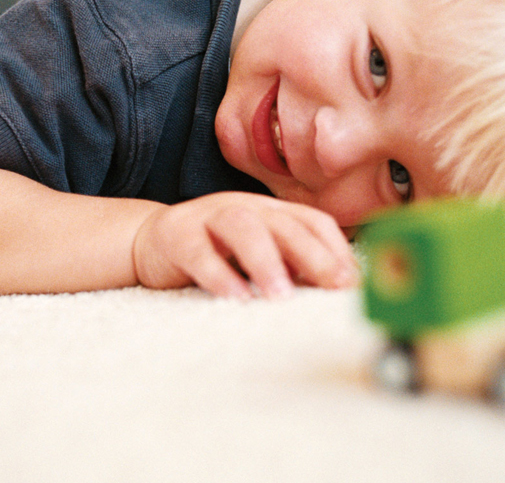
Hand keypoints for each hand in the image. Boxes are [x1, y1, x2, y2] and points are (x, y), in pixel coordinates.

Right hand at [132, 192, 358, 298]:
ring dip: (266, 262)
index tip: (351, 283)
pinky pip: (199, 252)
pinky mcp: (177, 235)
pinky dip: (219, 275)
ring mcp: (209, 217)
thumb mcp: (260, 252)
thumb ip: (294, 265)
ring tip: (281, 297)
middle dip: (313, 256)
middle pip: (284, 224)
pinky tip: (235, 297)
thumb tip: (340, 289)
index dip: (336, 249)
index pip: (313, 221)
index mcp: (271, 211)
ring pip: (243, 228)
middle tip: (333, 287)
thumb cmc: (217, 251)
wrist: (153, 240)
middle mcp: (245, 207)